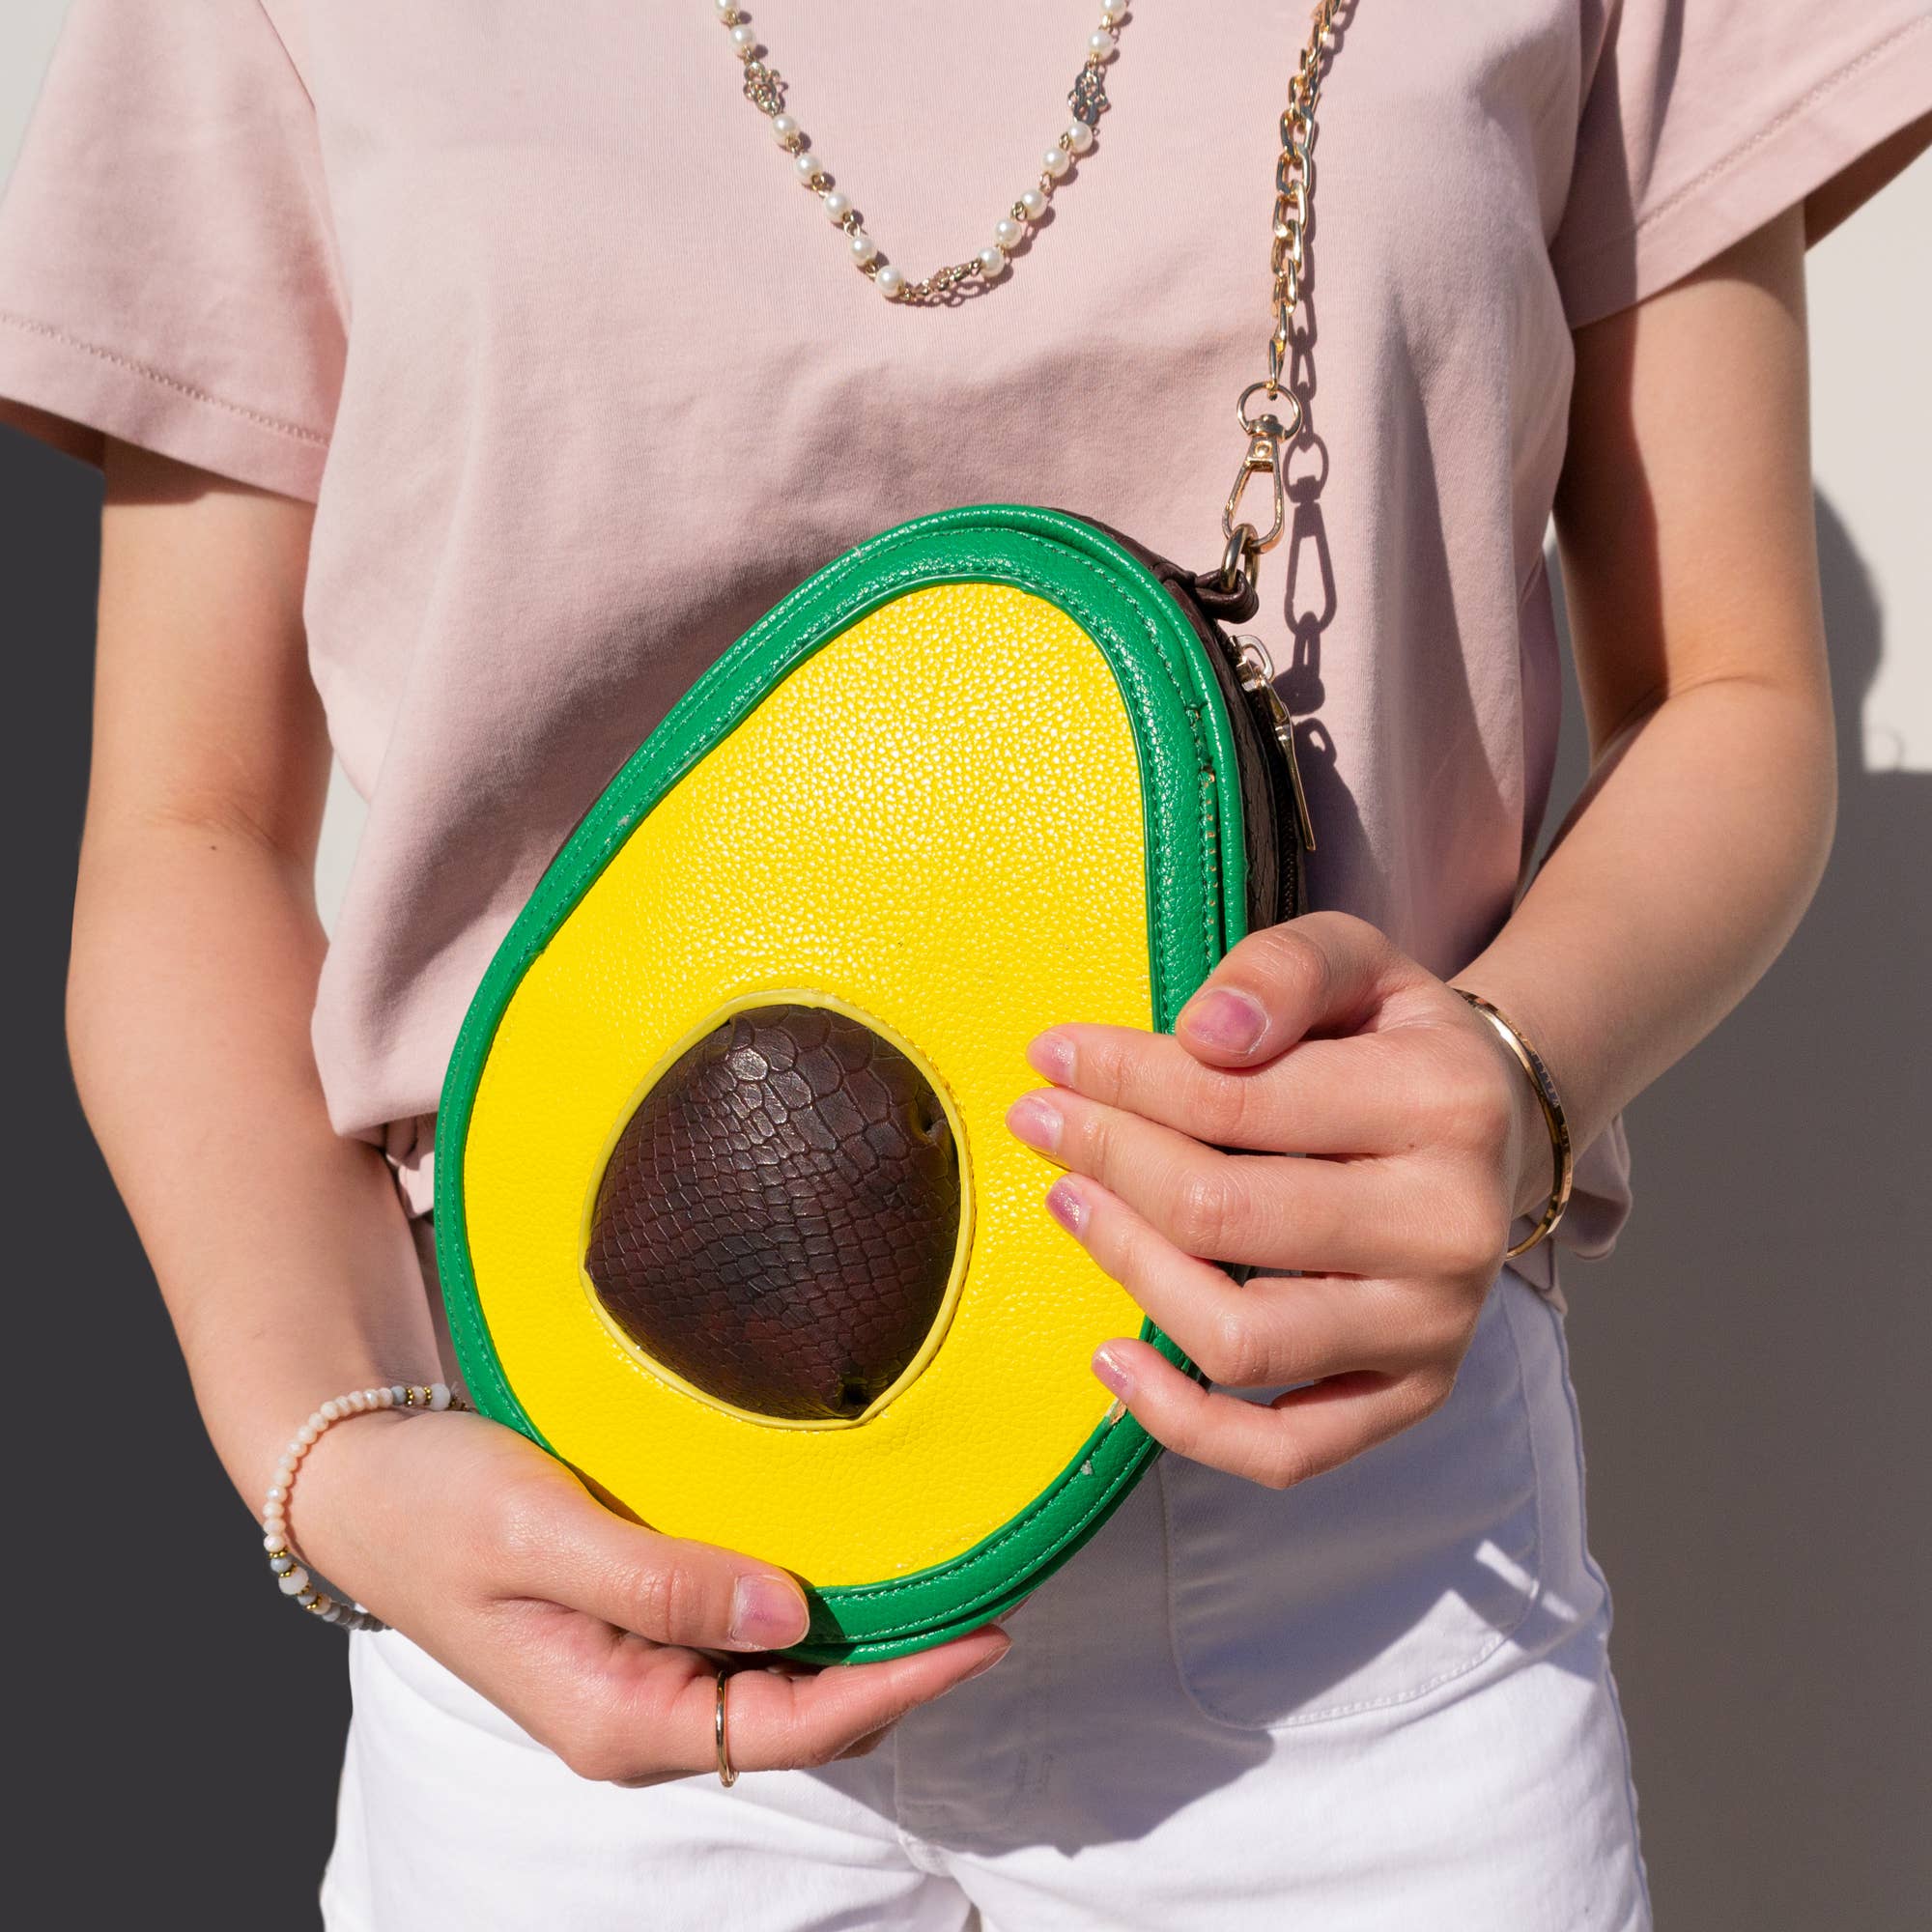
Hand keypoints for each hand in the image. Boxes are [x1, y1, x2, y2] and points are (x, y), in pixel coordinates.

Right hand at [291, 1405, 1007, 1784]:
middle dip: (898, 1671)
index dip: (898, 1684)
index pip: (792, 1725)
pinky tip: (851, 1562)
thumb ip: (660, 1580)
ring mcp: (644, 1674)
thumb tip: (788, 1613)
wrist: (365, 1482)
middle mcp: (641, 1712)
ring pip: (783, 1684)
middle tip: (989, 1594)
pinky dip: (810, 1613)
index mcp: (617, 1716)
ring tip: (946, 1579)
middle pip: (804, 1716)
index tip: (984, 1632)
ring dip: (860, 1642)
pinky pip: (749, 1641)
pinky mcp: (643, 1627)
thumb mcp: (539, 1534)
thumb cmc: (436, 1505)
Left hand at [1004, 911, 1550, 1490]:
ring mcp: (1434, 1328)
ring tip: (1071, 1204)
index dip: (1120, 1078)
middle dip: (1107, 1159)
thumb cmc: (1394, 1042)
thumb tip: (1204, 1032)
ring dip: (1129, 1270)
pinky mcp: (1411, 1395)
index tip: (1052, 1057)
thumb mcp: (1355, 961)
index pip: (1233, 1098)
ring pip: (1240, 1338)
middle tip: (1042, 1120)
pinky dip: (1185, 1422)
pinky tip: (1114, 1358)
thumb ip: (1282, 970)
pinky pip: (1284, 1451)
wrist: (1495, 1131)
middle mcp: (1451, 1229)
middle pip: (1222, 1216)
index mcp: (1443, 1103)